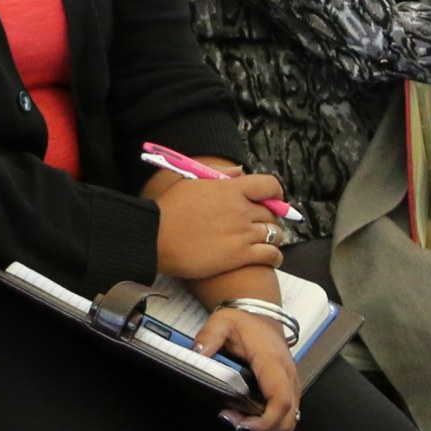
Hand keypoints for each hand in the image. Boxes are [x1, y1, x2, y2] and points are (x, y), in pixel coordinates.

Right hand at [149, 171, 288, 280]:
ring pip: (274, 234)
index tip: (273, 199)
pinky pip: (270, 255)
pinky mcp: (240, 255)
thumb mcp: (191, 182)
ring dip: (274, 237)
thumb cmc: (167, 209)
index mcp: (230, 189)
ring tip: (267, 242)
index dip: (275, 193)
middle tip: (263, 224)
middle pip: (271, 212)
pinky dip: (275, 256)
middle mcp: (241, 209)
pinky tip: (271, 258)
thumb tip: (240, 172)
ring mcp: (242, 233)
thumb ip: (220, 176)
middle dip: (270, 218)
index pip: (268, 185)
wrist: (155, 238)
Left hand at [198, 308, 301, 430]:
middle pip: (287, 420)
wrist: (261, 318)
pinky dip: (269, 427)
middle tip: (231, 420)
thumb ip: (209, 336)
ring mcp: (291, 387)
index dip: (264, 421)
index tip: (240, 424)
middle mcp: (289, 378)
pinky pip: (286, 419)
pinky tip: (248, 419)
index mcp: (274, 363)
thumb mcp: (223, 321)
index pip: (281, 400)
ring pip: (288, 424)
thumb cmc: (245, 322)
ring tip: (237, 421)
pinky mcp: (288, 393)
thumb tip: (197, 355)